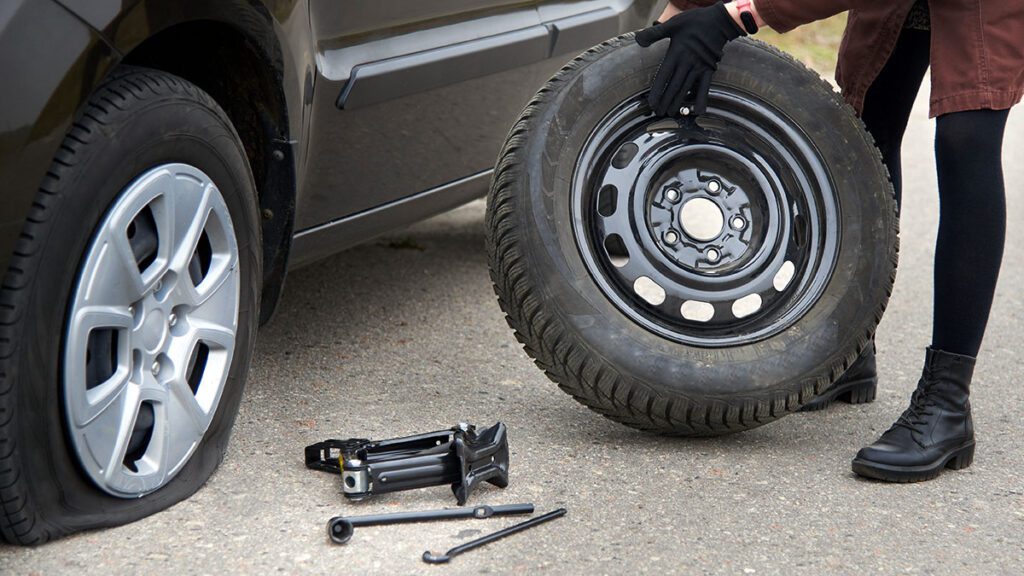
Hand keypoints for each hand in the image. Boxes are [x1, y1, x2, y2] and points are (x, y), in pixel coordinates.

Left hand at [635, 2, 743, 116]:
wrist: (718, 21)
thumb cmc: (694, 22)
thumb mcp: (672, 24)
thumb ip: (655, 34)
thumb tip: (638, 40)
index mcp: (676, 54)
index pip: (663, 76)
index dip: (657, 91)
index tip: (651, 103)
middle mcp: (687, 63)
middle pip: (674, 86)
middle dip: (665, 101)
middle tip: (659, 113)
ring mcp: (699, 68)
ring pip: (686, 89)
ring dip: (678, 102)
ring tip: (671, 113)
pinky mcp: (709, 69)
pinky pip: (705, 87)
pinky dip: (701, 99)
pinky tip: (698, 111)